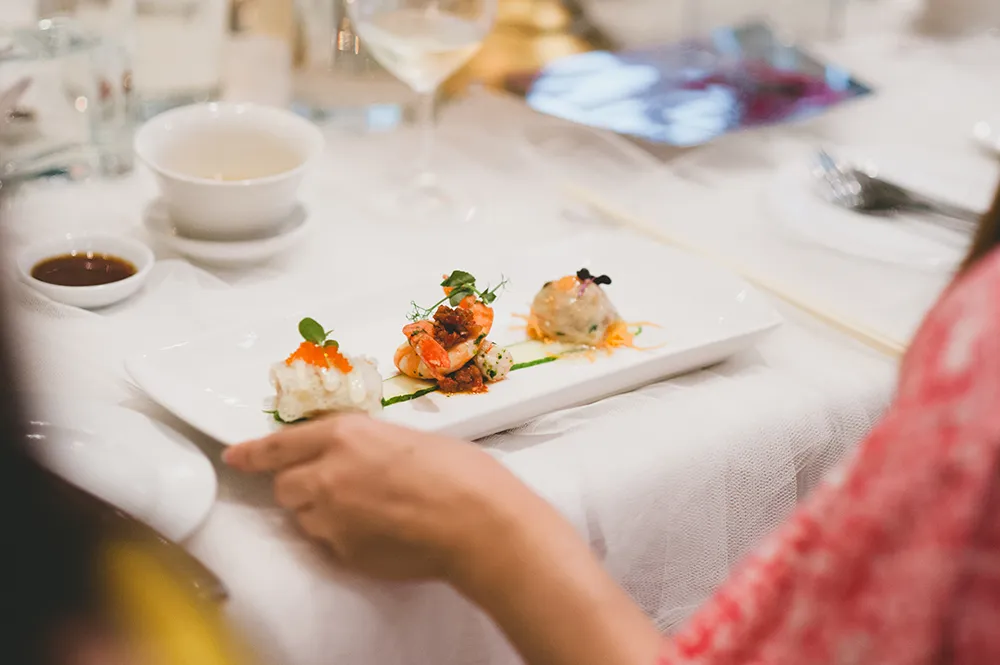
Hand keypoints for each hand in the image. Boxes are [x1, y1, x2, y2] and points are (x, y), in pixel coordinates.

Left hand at [225, 415, 661, 664]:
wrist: (478, 523)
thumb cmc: (460, 472)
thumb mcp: (406, 439)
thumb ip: (366, 446)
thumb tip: (354, 460)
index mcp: (345, 434)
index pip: (280, 444)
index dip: (252, 453)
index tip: (234, 456)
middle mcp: (327, 473)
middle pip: (285, 486)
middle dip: (301, 486)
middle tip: (337, 487)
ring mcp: (332, 517)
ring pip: (304, 518)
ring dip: (322, 513)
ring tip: (369, 512)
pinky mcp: (344, 552)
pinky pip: (330, 544)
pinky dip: (345, 538)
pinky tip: (381, 533)